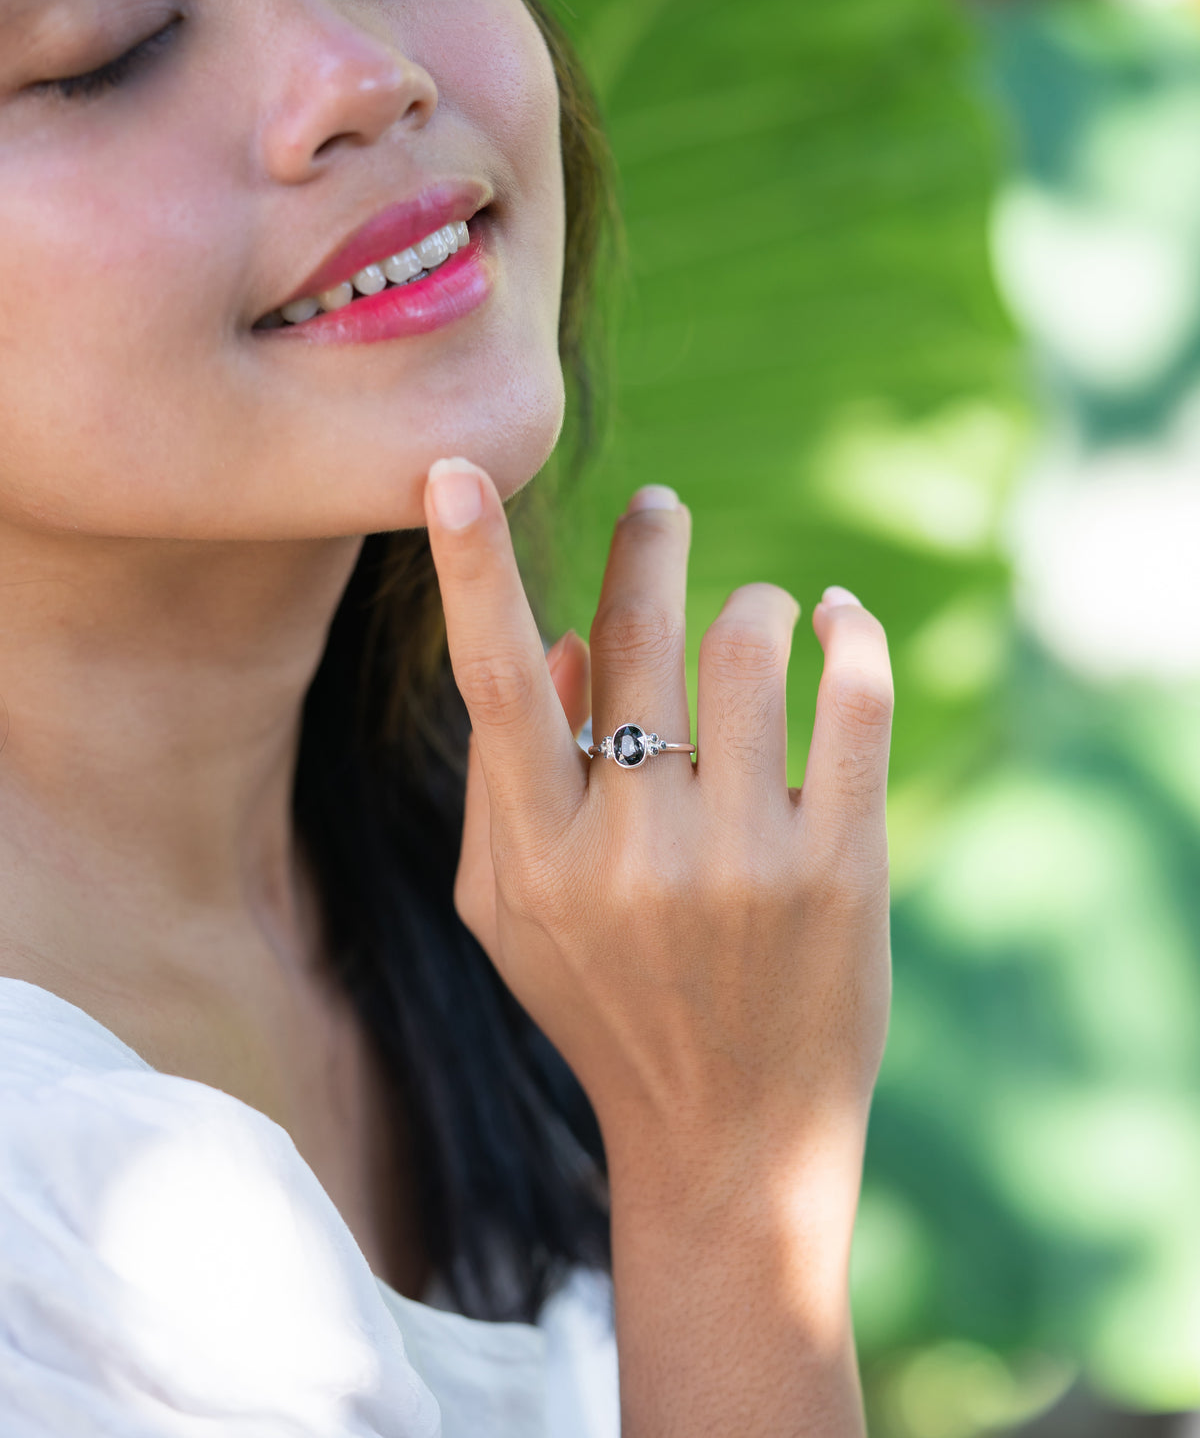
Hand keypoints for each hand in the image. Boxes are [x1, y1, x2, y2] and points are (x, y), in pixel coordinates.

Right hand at [423, 459, 892, 1182]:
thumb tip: (555, 635)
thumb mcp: (510, 918)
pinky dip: (849, 635)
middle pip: (636, 639)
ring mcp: (743, 859)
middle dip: (648, 547)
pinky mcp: (841, 867)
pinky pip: (853, 701)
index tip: (452, 471)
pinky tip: (837, 621)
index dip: (471, 568)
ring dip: (752, 606)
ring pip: (747, 648)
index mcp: (538, 858)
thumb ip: (500, 783)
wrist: (731, 1140)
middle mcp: (632, 850)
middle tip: (659, 508)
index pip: (496, 682)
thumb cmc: (606, 1011)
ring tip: (758, 616)